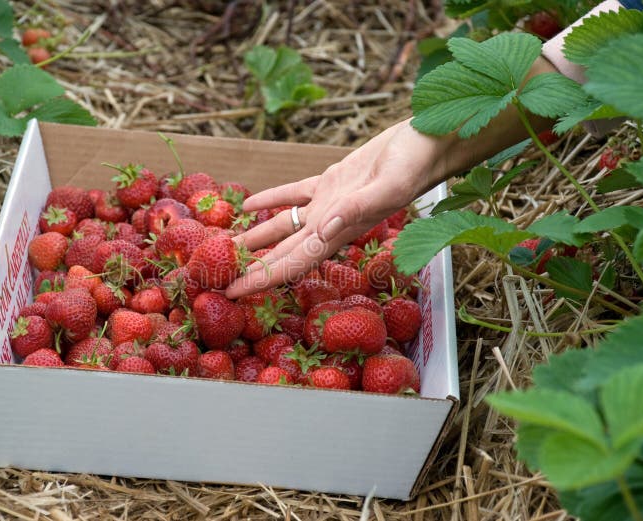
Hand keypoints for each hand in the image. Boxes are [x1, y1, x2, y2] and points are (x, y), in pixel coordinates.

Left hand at [225, 118, 451, 298]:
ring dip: (255, 238)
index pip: (292, 264)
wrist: (428, 143)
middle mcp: (330, 225)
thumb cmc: (415, 165)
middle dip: (250, 267)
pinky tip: (250, 205)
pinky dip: (271, 201)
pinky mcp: (332, 182)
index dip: (261, 280)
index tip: (231, 293)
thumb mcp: (388, 186)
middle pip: (281, 253)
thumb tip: (323, 229)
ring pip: (283, 227)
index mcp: (339, 232)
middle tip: (214, 276)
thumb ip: (358, 209)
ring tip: (224, 247)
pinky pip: (293, 195)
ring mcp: (329, 204)